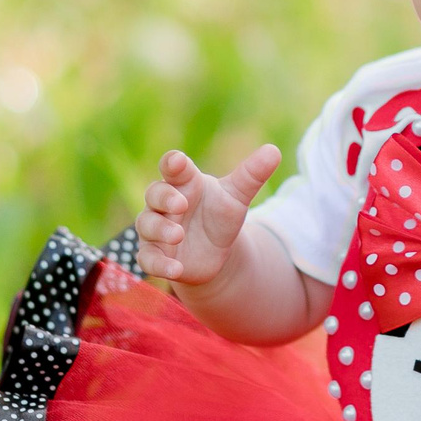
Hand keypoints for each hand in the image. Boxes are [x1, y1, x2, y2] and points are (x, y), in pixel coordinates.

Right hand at [134, 144, 280, 287]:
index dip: (173, 163)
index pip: (172, 166)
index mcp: (183, 182)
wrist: (214, 253)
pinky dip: (159, 264)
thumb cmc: (220, 216)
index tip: (177, 162)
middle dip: (164, 197)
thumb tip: (274, 150)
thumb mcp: (237, 196)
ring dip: (160, 229)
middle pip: (154, 193)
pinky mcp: (155, 255)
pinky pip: (147, 259)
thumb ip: (252, 174)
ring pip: (147, 224)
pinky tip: (175, 269)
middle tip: (181, 204)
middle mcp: (163, 203)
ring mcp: (156, 229)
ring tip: (178, 235)